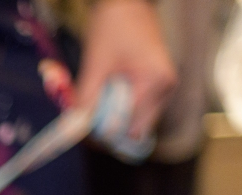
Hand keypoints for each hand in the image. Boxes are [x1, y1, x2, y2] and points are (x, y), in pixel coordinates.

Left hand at [76, 0, 176, 139]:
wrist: (128, 3)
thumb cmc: (112, 27)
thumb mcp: (95, 64)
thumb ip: (86, 99)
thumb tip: (75, 128)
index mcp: (155, 83)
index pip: (128, 127)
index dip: (103, 133)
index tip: (82, 131)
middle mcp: (166, 89)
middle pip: (135, 129)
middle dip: (109, 128)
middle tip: (86, 119)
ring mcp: (164, 88)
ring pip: (137, 121)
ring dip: (114, 118)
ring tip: (95, 102)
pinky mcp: (158, 84)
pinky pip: (138, 108)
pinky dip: (120, 108)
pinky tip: (106, 96)